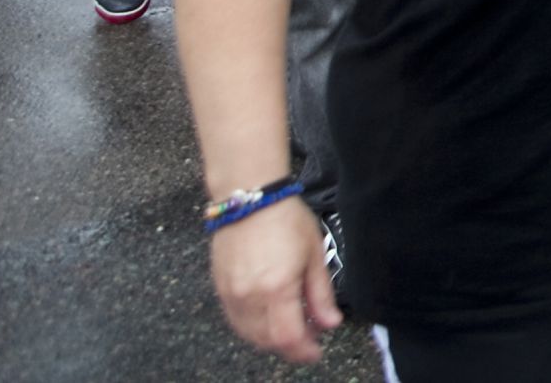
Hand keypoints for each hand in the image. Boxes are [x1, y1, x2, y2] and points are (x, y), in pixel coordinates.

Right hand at [210, 198, 341, 362]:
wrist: (249, 198)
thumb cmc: (287, 219)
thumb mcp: (313, 254)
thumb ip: (321, 294)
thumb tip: (331, 324)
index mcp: (276, 288)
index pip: (287, 337)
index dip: (303, 352)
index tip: (316, 353)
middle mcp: (248, 297)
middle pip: (267, 340)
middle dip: (290, 346)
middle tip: (310, 337)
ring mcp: (230, 294)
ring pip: (249, 334)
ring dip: (271, 339)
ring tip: (293, 327)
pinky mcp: (219, 289)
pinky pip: (236, 321)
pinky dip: (254, 328)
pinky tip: (269, 319)